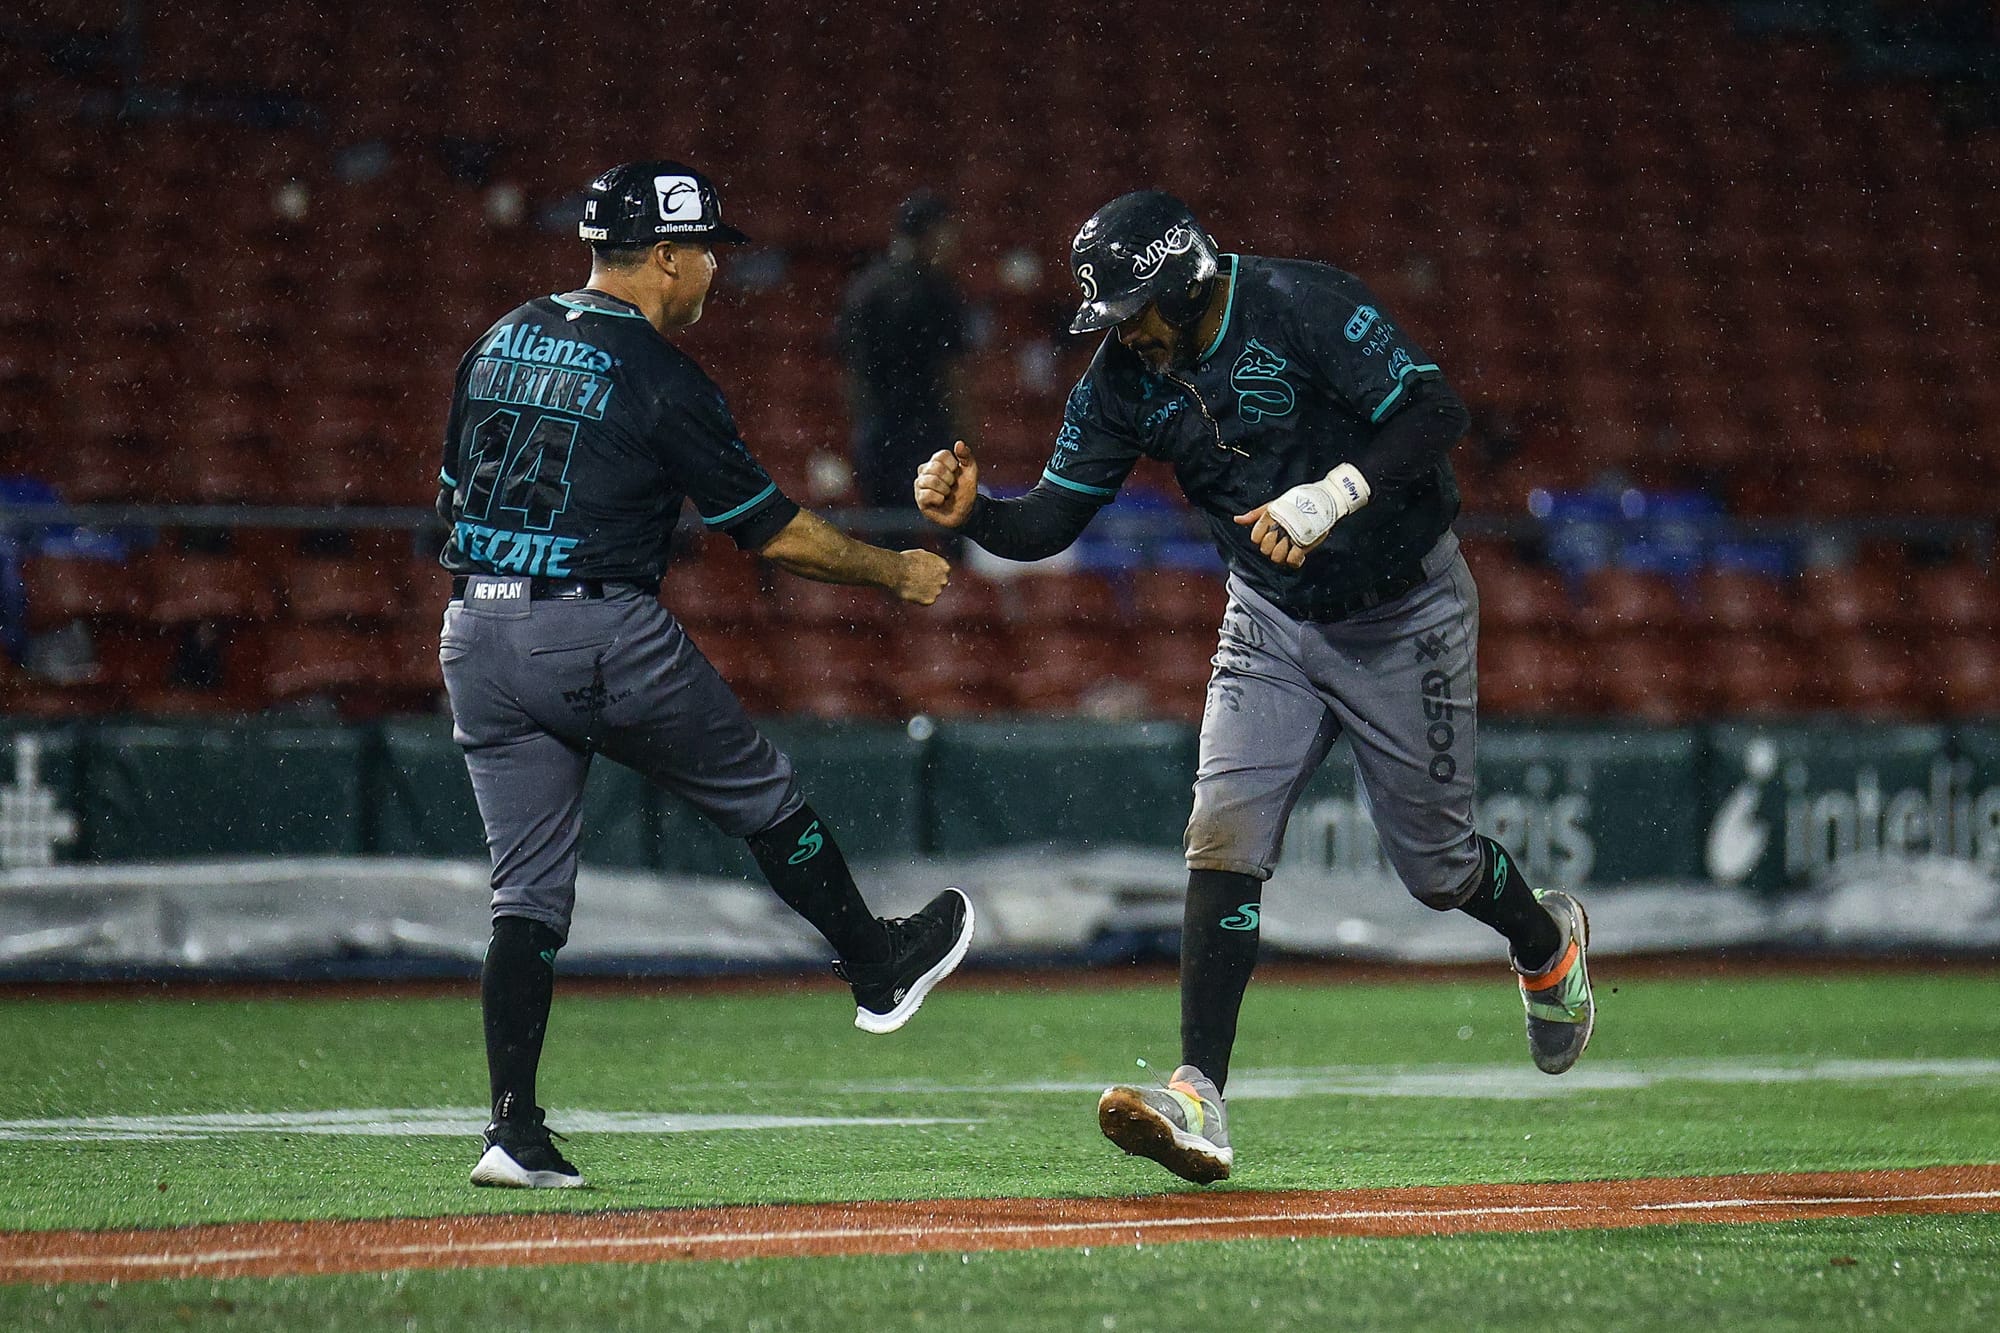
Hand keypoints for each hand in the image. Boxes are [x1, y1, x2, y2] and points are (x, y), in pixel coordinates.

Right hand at [892, 548, 950, 604]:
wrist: (898, 571)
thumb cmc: (907, 560)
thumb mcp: (922, 554)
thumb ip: (929, 561)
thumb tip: (926, 562)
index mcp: (944, 567)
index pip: (943, 572)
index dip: (934, 573)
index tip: (926, 574)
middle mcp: (944, 579)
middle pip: (939, 583)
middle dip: (931, 582)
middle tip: (918, 581)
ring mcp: (938, 591)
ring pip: (932, 592)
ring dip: (925, 591)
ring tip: (911, 586)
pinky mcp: (930, 600)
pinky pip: (926, 601)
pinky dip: (919, 599)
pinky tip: (911, 592)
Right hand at [914, 441, 978, 527]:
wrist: (964, 513)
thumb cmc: (965, 491)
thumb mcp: (970, 472)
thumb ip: (966, 456)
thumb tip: (959, 443)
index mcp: (936, 462)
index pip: (941, 455)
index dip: (953, 465)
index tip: (956, 474)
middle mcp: (925, 471)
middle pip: (935, 467)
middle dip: (949, 479)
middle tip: (951, 487)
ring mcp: (920, 484)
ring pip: (930, 481)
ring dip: (945, 490)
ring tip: (946, 494)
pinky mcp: (919, 498)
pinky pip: (927, 494)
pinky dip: (939, 499)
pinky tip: (940, 502)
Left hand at [1233, 464, 1370, 567]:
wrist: (1325, 499)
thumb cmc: (1298, 501)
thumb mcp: (1274, 505)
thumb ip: (1255, 515)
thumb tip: (1236, 520)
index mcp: (1270, 516)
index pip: (1255, 537)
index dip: (1260, 538)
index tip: (1272, 532)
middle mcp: (1279, 527)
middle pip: (1265, 550)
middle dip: (1271, 548)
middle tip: (1282, 540)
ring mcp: (1292, 536)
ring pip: (1277, 557)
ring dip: (1282, 555)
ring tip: (1290, 547)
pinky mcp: (1304, 544)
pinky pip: (1293, 561)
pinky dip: (1294, 560)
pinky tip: (1298, 554)